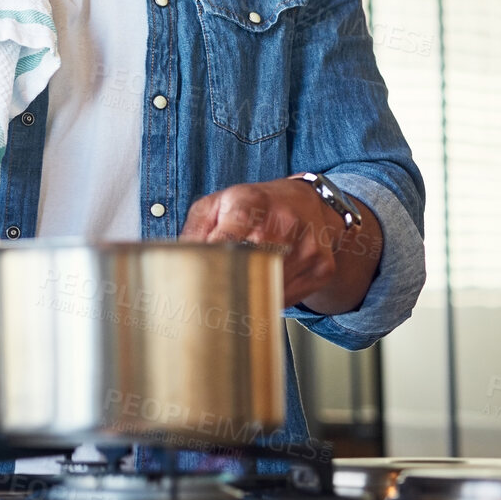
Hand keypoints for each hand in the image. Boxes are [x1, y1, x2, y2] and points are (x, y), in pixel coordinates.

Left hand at [181, 178, 381, 310]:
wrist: (305, 202)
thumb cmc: (254, 204)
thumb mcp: (217, 204)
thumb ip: (195, 230)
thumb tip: (177, 260)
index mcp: (251, 202)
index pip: (230, 234)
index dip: (214, 258)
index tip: (200, 275)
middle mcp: (284, 222)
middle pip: (250, 266)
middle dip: (228, 281)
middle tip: (211, 292)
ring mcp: (307, 247)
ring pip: (268, 287)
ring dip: (249, 293)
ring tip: (239, 281)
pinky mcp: (322, 268)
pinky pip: (287, 297)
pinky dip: (270, 296)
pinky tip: (264, 281)